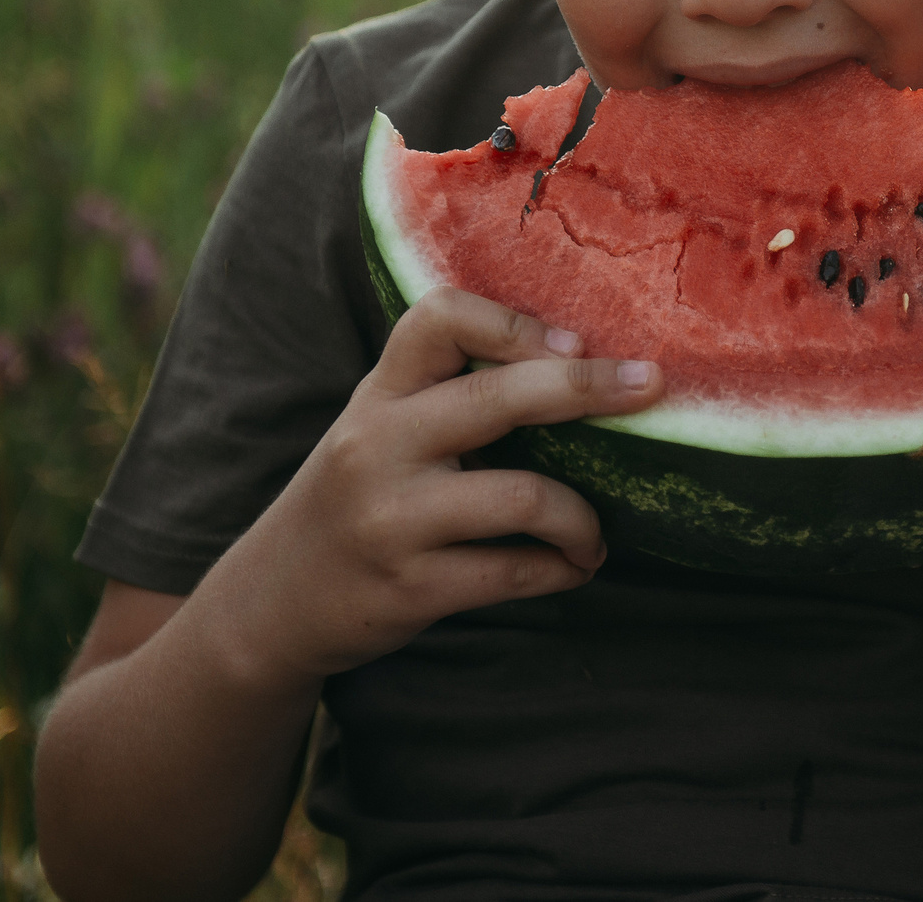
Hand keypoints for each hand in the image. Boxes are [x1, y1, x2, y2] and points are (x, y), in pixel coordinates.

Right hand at [201, 287, 663, 690]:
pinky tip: (574, 568)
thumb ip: (448, 392)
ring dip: (584, 519)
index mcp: (380, 394)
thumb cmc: (357, 496)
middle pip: (499, 397)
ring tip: (597, 535)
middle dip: (590, 387)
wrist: (271, 602)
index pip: (437, 319)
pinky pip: (515, 572)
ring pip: (523, 497)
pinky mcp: (408, 588)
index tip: (574, 341)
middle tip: (650, 387)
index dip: (512, 321)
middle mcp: (379, 446)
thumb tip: (582, 364)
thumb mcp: (379, 426)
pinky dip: (563, 569)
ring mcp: (391, 519)